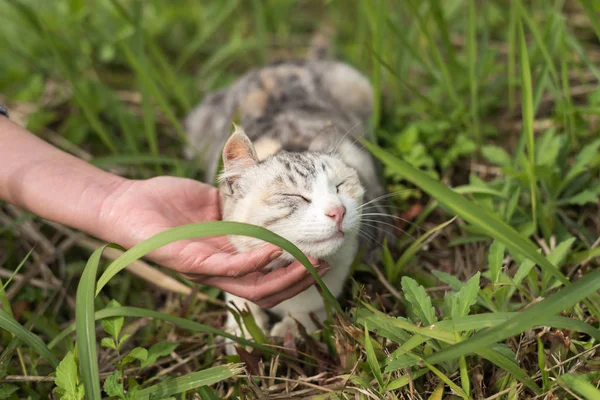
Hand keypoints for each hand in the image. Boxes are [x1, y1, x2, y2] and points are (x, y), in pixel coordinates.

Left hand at [100, 176, 328, 307]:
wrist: (126, 201)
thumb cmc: (164, 201)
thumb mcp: (213, 199)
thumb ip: (238, 202)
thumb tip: (264, 189)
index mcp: (226, 256)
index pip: (267, 275)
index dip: (295, 271)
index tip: (321, 255)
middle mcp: (219, 270)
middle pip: (267, 290)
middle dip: (299, 280)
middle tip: (324, 263)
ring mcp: (207, 270)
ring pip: (254, 288)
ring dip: (286, 277)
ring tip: (309, 261)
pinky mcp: (193, 263)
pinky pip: (231, 269)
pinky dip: (257, 261)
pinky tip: (276, 247)